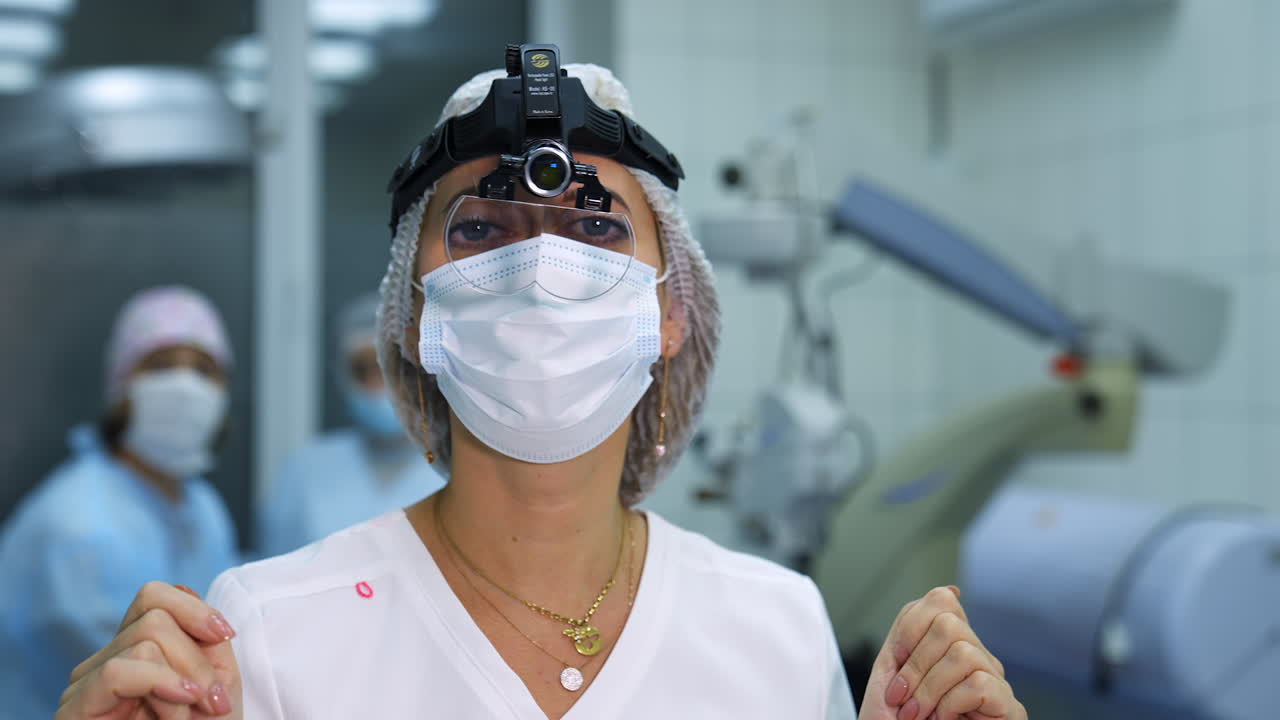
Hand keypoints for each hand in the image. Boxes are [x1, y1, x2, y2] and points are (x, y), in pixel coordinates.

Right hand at [55, 582, 242, 718]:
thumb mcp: (216, 683)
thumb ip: (207, 641)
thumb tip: (192, 598)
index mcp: (139, 653)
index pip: (155, 596)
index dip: (195, 609)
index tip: (227, 634)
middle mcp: (107, 662)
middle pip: (155, 615)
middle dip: (197, 658)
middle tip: (214, 701)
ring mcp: (88, 684)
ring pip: (144, 640)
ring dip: (183, 681)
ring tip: (188, 719)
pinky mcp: (76, 709)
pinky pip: (118, 672)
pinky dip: (160, 685)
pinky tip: (182, 708)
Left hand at [861, 586, 1025, 719]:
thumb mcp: (893, 671)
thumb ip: (911, 630)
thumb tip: (951, 589)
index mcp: (948, 647)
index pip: (942, 600)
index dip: (910, 628)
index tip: (894, 666)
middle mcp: (977, 659)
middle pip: (950, 622)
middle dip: (914, 664)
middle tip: (902, 700)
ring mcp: (995, 683)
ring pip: (963, 652)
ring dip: (928, 690)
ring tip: (918, 717)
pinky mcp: (1008, 709)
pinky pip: (979, 682)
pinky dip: (949, 705)